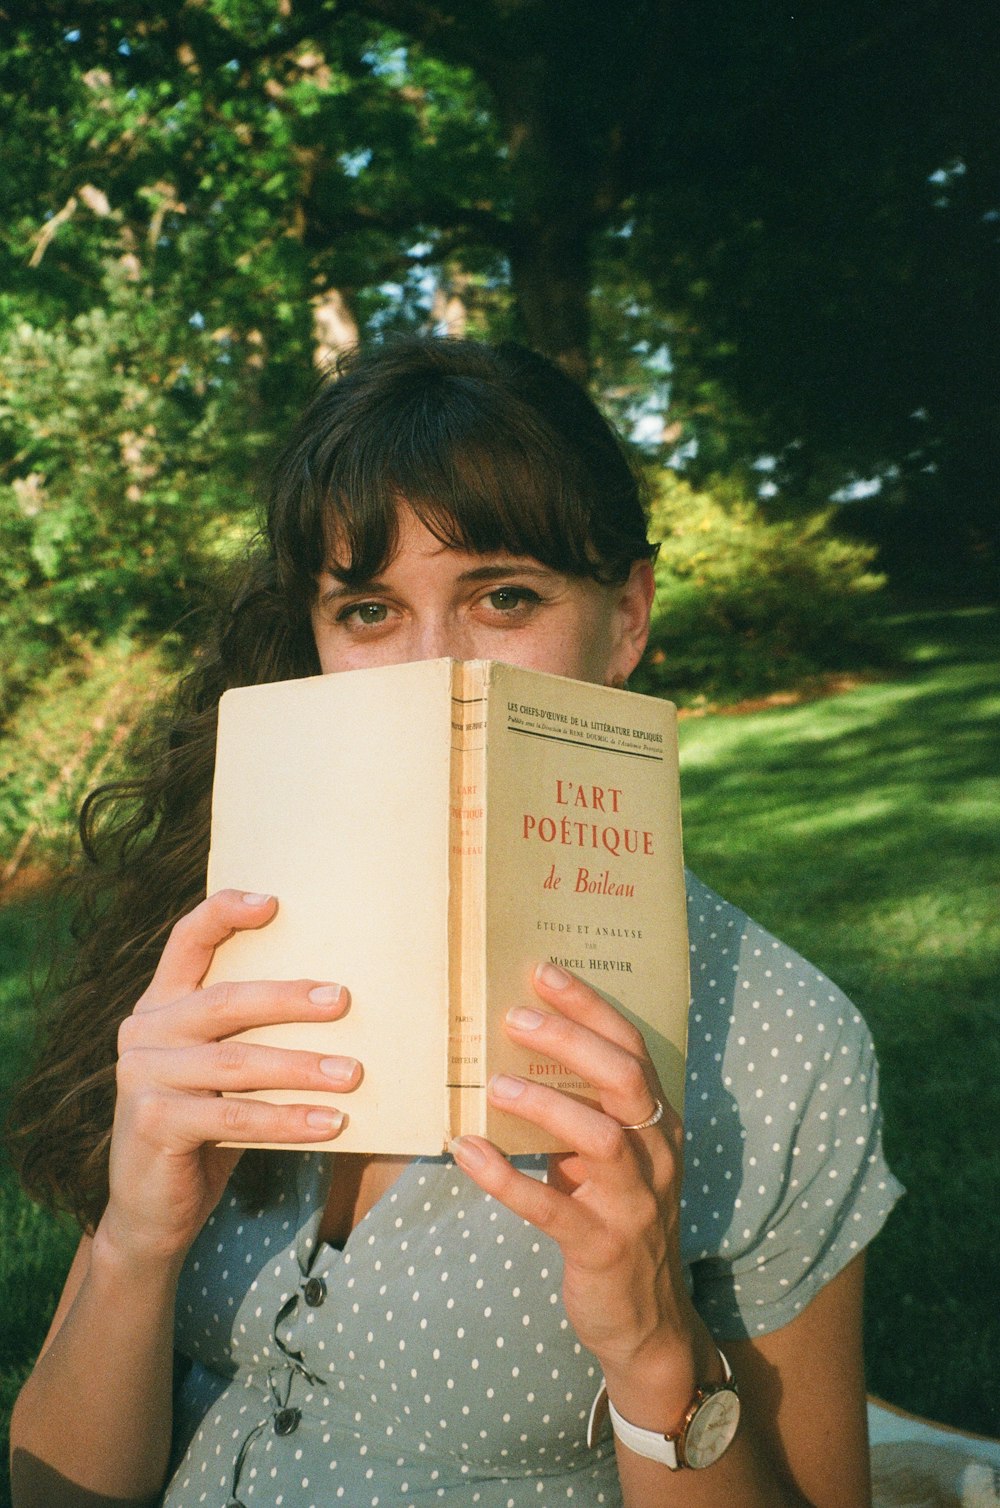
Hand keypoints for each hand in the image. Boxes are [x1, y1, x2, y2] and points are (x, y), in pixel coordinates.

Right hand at [101, 889, 359, 1267]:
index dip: (225, 912)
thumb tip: (342, 1005)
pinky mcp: (152, 1122)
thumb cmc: (206, 1129)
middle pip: (225, 1000)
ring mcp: (143, 1076)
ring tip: (353, 1073)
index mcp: (163, 1004)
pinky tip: (331, 1124)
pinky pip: (234, 1116)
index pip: (188, 940)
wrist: (152, 1210)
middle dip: (290, 998)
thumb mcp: (223, 1073)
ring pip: (236, 1061)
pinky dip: (288, 1120)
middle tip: (344, 1000)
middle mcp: (146, 1030)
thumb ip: (252, 1035)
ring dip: (302, 1067)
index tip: (274, 902)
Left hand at [450, 963, 715, 1411]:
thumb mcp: (612, 1159)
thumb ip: (584, 1109)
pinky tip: (467, 1153)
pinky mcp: (601, 1247)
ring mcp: (633, 1203)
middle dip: (570, 1040)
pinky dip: (506, 1178)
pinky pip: (551, 1208)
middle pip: (623, 1080)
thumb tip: (515, 1048)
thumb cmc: (615, 1217)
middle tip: (514, 1015)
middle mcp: (655, 1155)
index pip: (632, 1048)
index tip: (544, 971)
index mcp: (658, 1123)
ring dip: (543, 1105)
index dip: (590, 1006)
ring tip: (494, 1084)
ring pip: (598, 1139)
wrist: (645, 1321)